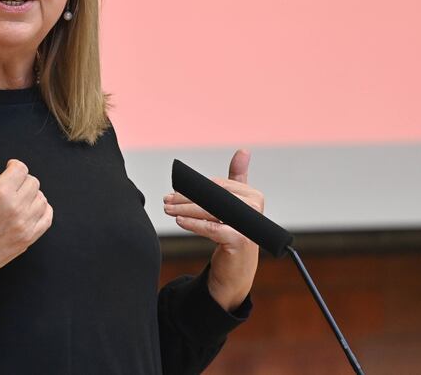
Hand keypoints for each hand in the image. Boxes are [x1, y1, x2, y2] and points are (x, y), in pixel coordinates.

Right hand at [0, 137, 52, 304]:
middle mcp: (15, 208)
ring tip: (18, 198)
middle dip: (22, 180)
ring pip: (41, 198)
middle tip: (10, 185)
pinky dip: (42, 211)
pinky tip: (29, 210)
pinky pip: (46, 218)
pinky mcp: (28, 238)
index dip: (14, 166)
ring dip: (32, 195)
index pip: (20, 169)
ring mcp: (24, 225)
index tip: (8, 169)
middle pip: (33, 182)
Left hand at [163, 149, 263, 310]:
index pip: (218, 186)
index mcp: (253, 196)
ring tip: (168, 209)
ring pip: (209, 212)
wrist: (235, 270)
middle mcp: (254, 209)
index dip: (196, 187)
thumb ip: (237, 178)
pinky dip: (193, 224)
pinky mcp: (239, 241)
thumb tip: (243, 150)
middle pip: (213, 198)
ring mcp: (248, 226)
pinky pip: (211, 228)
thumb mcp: (235, 204)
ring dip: (184, 210)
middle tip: (166, 199)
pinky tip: (179, 220)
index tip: (175, 189)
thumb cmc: (233, 233)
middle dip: (186, 198)